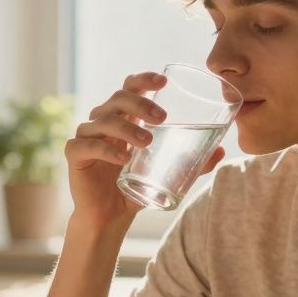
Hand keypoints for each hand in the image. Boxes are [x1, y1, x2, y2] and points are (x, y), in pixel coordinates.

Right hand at [65, 71, 224, 227]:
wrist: (110, 217)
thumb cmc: (137, 188)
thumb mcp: (167, 173)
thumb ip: (193, 162)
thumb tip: (222, 150)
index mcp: (124, 118)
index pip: (130, 87)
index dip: (143, 80)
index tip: (163, 82)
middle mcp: (103, 121)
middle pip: (118, 98)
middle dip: (141, 104)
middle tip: (163, 118)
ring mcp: (87, 135)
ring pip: (104, 119)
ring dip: (127, 128)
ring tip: (147, 142)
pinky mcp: (75, 154)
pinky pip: (88, 144)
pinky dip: (105, 148)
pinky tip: (121, 159)